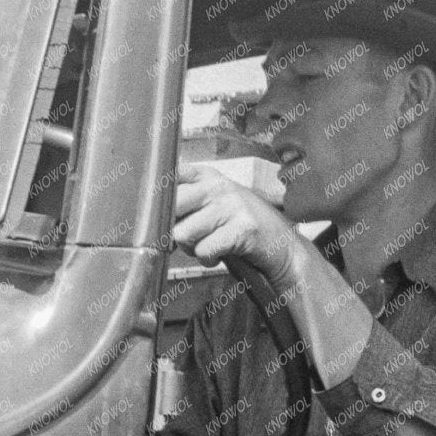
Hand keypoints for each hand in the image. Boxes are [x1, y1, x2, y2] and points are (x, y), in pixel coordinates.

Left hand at [172, 163, 301, 284]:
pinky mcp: (243, 228)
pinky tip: (219, 254)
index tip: (164, 214)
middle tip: (187, 238)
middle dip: (172, 229)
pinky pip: (204, 249)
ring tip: (208, 245)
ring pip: (184, 232)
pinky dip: (208, 259)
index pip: (172, 176)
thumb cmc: (241, 226)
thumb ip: (186, 202)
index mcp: (209, 176)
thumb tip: (152, 216)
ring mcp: (232, 205)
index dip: (160, 199)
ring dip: (191, 248)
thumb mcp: (214, 203)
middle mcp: (219, 185)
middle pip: (172, 206)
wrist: (283, 246)